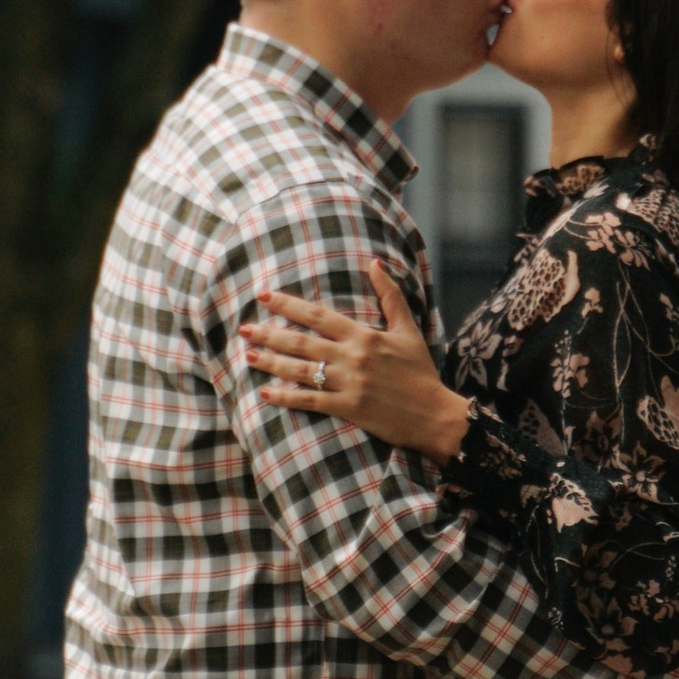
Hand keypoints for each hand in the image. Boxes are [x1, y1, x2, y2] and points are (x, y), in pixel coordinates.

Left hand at [242, 259, 472, 459]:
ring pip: (301, 371)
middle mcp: (353, 357)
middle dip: (269, 333)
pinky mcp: (349, 409)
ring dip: (271, 363)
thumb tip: (375, 263)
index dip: (288, 305)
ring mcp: (349, 383)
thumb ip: (390, 296)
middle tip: (243, 328)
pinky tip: (266, 394)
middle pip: (301, 342)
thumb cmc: (420, 372)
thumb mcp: (408, 330)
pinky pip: (311, 401)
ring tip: (248, 356)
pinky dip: (287, 398)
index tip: (264, 297)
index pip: (318, 316)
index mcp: (364, 335)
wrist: (435, 415)